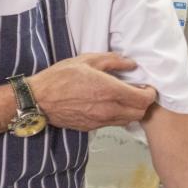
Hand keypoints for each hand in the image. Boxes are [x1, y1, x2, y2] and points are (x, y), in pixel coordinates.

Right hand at [27, 53, 156, 130]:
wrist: (37, 100)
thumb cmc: (60, 78)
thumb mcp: (87, 60)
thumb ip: (113, 61)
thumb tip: (131, 64)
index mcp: (109, 91)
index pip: (144, 99)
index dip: (150, 93)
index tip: (146, 86)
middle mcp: (108, 109)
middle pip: (140, 113)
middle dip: (144, 103)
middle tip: (137, 91)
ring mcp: (100, 121)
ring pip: (128, 120)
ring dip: (132, 111)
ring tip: (124, 98)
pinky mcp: (91, 127)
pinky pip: (113, 124)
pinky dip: (118, 116)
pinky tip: (110, 105)